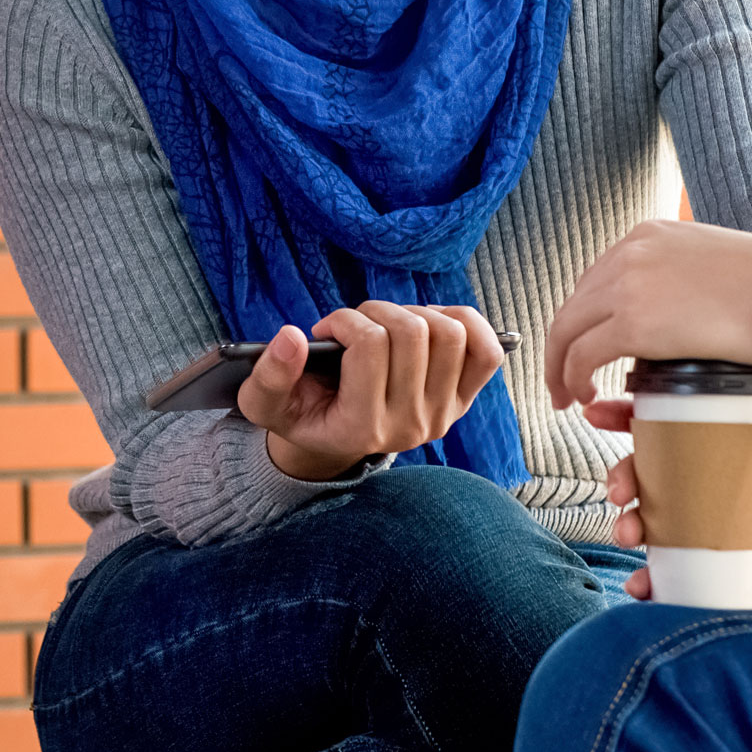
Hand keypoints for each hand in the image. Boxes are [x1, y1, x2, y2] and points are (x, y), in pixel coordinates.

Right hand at [237, 302, 505, 481]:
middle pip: (412, 332)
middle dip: (379, 311)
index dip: (345, 320)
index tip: (328, 328)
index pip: (369, 344)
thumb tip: (293, 337)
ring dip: (417, 313)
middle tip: (359, 322)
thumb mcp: (264, 403)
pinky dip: (464, 323)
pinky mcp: (462, 401)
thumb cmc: (300, 413)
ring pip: (450, 333)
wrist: (334, 440)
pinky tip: (431, 323)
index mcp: (360, 427)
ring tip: (390, 324)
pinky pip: (486, 350)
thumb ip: (270, 374)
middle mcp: (409, 426)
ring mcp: (442, 415)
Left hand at [547, 220, 751, 409]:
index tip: (584, 348)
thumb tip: (682, 308)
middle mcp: (630, 251)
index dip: (584, 319)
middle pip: (574, 304)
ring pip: (565, 330)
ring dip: (559, 368)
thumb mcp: (714, 264)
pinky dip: (571, 379)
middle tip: (564, 380)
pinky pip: (580, 355)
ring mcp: (628, 283)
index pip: (596, 279)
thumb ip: (685, 279)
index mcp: (648, 234)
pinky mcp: (634, 321)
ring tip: (568, 396)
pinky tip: (582, 397)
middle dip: (562, 345)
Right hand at [588, 399, 751, 609]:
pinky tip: (643, 586)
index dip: (636, 413)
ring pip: (658, 521)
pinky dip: (653, 581)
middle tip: (618, 491)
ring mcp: (726, 528)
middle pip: (657, 472)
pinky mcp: (731, 571)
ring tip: (627, 536)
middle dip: (624, 477)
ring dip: (629, 525)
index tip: (602, 410)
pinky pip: (680, 576)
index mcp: (748, 448)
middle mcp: (728, 485)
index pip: (684, 422)